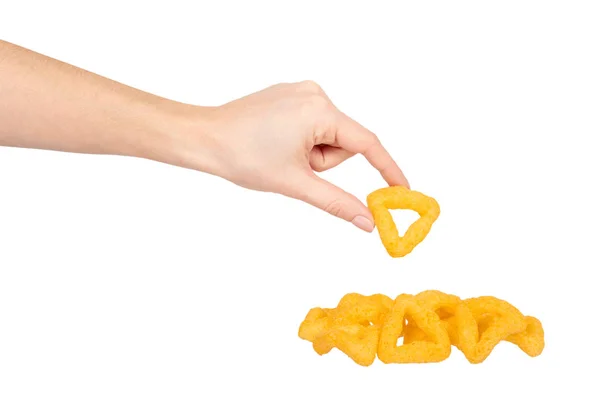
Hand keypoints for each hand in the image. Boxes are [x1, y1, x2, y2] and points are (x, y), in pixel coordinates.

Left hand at [185, 81, 408, 231]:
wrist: (203, 139)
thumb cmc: (243, 157)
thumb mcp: (296, 183)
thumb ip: (337, 202)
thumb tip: (367, 220)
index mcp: (320, 110)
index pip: (367, 144)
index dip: (387, 170)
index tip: (402, 191)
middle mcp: (315, 93)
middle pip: (343, 142)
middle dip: (324, 162)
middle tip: (295, 169)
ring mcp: (300, 92)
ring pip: (327, 136)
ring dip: (311, 154)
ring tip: (281, 156)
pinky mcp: (289, 95)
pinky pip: (312, 125)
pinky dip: (302, 142)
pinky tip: (276, 144)